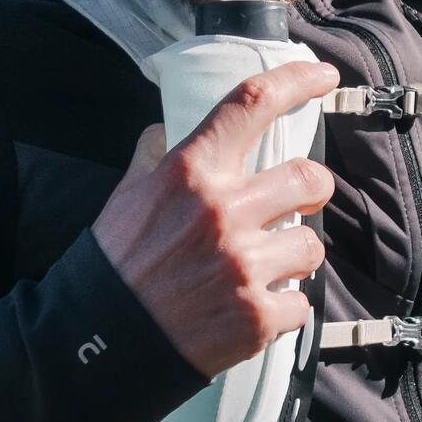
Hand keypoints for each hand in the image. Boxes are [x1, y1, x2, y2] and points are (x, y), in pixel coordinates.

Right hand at [91, 60, 339, 378]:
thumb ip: (155, 159)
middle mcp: (221, 212)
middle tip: (300, 201)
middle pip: (309, 178)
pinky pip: (302, 304)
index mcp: (189, 173)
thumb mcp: (126, 197)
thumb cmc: (115, 267)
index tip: (322, 76)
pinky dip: (283, 309)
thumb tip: (167, 131)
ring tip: (266, 267)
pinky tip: (252, 309)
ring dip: (296, 256)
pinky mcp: (256, 316)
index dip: (297, 81)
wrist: (99, 344)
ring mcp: (243, 265)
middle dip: (312, 189)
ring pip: (312, 245)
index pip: (251, 104)